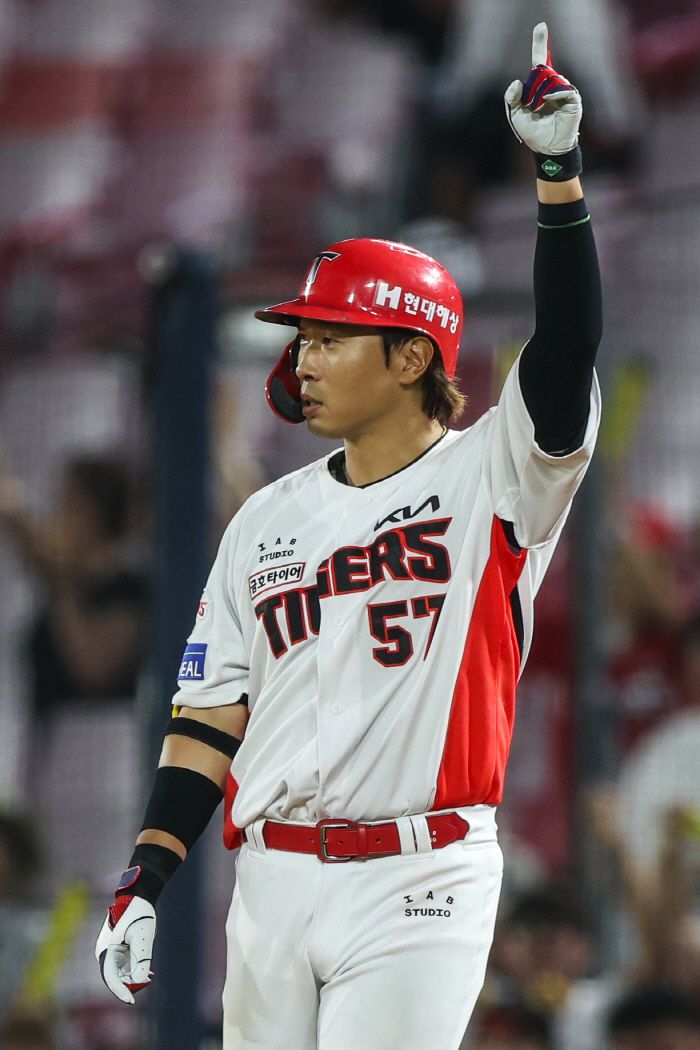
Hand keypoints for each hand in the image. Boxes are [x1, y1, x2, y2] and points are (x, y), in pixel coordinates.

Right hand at [95, 894, 155, 1003]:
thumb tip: (140, 981)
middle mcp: (104, 953)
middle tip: (149, 981)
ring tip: (150, 976)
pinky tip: (148, 972)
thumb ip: (142, 959)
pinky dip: (134, 971)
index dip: (121, 992)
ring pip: (119, 973)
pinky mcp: (115, 949)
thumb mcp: (143, 937)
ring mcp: (108, 951)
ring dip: (133, 978)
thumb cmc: (139, 914)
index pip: (111, 978)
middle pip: (115, 978)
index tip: (131, 1001)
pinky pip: (123, 966)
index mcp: (106, 950)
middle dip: (131, 984)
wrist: (138, 896)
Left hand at [504, 22, 581, 157]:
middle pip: (541, 72)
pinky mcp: (573, 100)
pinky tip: (547, 100)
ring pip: (552, 80)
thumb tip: (517, 81)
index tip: (541, 25)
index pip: (541, 60)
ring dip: (541, 94)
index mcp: (540, 86)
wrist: (545, 149)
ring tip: (537, 109)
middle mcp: (554, 85)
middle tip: (530, 105)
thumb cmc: (532, 132)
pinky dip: (554, 93)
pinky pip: (564, 89)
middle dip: (533, 88)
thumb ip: (511, 98)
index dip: (540, 43)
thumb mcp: (515, 115)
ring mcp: (565, 92)